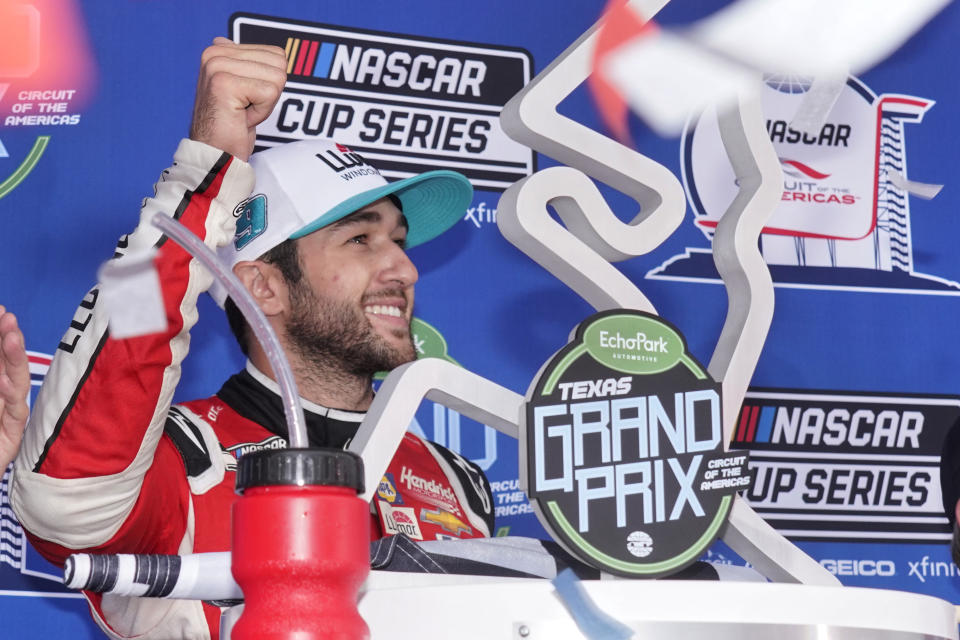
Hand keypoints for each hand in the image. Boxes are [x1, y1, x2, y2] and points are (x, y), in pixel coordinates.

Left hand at [0, 307, 28, 469]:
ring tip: (11, 337)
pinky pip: (15, 413)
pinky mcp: (12, 436)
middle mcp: (1, 396)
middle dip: (7, 339)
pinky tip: (4, 382)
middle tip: (6, 317)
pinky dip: (10, 396)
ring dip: (13, 359)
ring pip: (15, 382)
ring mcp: (8, 414)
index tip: (0, 310)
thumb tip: (1, 362)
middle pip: (7, 363)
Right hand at [189, 36, 286, 160]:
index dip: (269, 83)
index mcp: (220, 50)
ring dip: (265, 103)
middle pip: (279, 64)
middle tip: (246, 108)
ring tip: (242, 112)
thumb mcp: (245, 88)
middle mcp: (215, 53)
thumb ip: (254, 66)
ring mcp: (217, 67)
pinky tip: (241, 118)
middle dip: (269, 92)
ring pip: (276, 78)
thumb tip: (276, 53)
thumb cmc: (232, 125)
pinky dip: (262, 112)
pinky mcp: (224, 84)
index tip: (247, 98)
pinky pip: (269, 93)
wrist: (217, 154)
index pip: (276, 54)